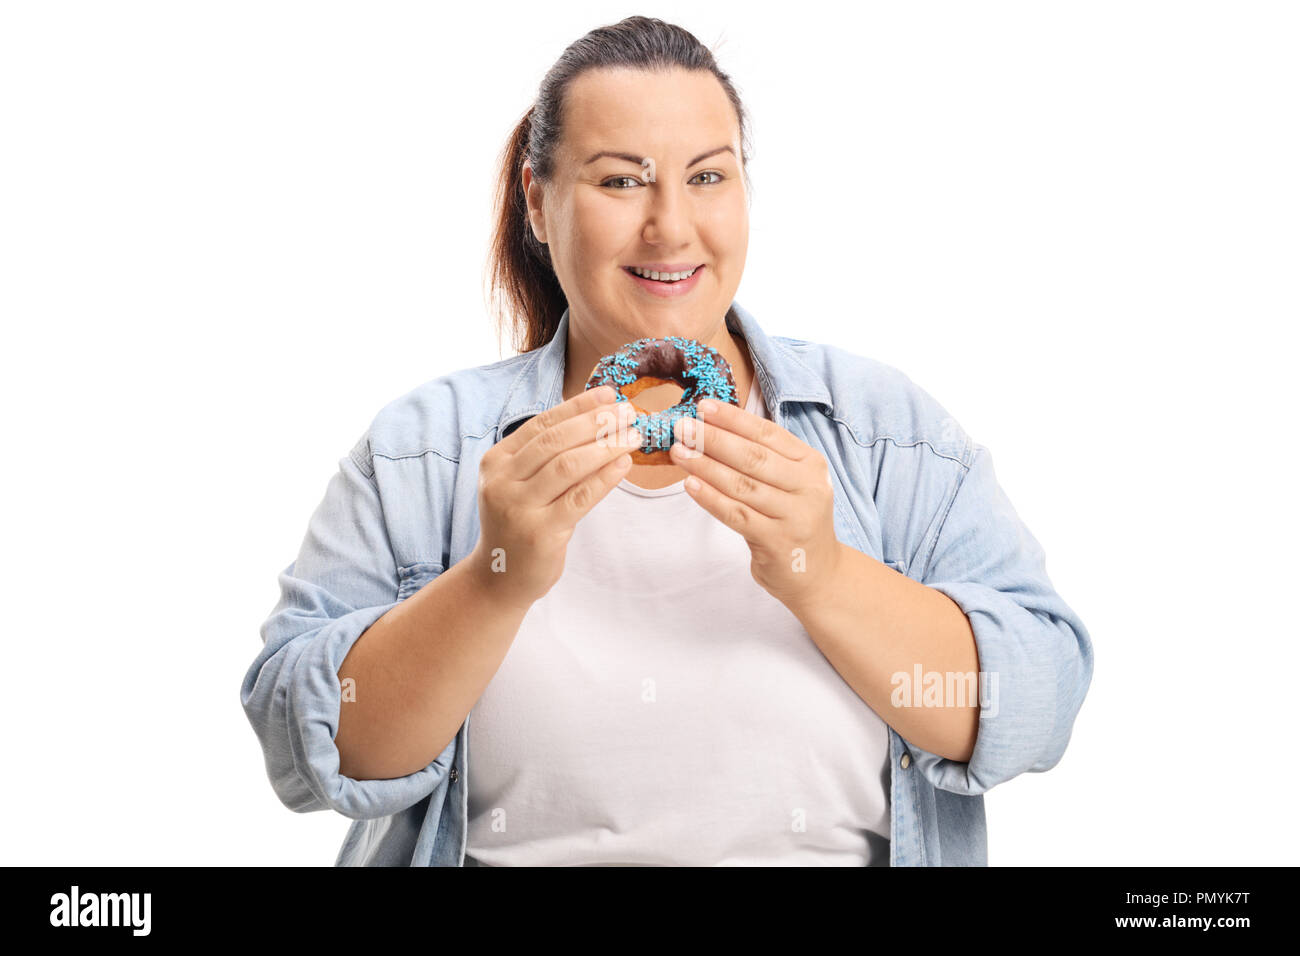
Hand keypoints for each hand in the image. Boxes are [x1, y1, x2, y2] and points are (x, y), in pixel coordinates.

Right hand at [469, 385, 640, 609]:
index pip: (542, 424)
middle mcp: (502, 482)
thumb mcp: (520, 484)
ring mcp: (519, 508)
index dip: (577, 407)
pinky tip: (624, 464)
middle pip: (555, 441)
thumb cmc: (519, 523)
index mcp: (497, 461)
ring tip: (633, 436)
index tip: (609, 395)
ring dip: (605, 446)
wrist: (500, 577)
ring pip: (568, 466)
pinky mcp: (540, 533)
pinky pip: (579, 498)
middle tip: (628, 413)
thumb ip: (546, 456)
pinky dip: (605, 478)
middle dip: (596, 423)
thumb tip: (597, 418)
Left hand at [669, 396, 842, 609]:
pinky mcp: (777, 541)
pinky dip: (711, 498)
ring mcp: (794, 516)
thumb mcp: (792, 483)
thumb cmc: (794, 520)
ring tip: (679, 452)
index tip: (703, 406)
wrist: (817, 573)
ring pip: (742, 485)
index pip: (768, 434)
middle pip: (753, 457)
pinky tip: (690, 484)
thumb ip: (764, 458)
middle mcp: (808, 487)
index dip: (734, 419)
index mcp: (811, 463)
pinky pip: (736, 515)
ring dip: (706, 466)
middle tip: (682, 427)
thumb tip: (713, 428)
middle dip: (713, 439)